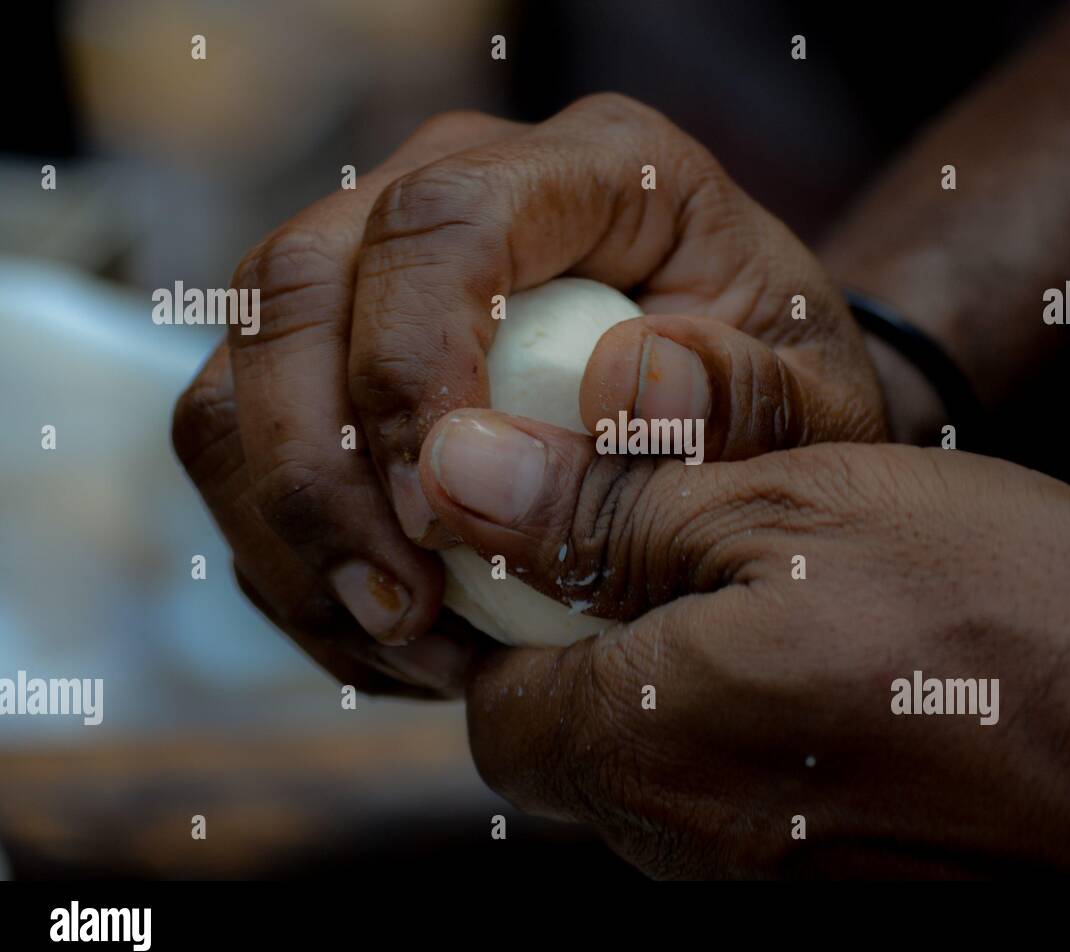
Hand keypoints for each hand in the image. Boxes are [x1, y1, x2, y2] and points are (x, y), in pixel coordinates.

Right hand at [175, 94, 887, 690]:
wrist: (742, 404)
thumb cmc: (776, 397)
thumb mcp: (812, 404)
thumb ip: (746, 397)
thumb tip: (614, 387)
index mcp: (593, 170)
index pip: (443, 222)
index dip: (409, 368)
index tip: (441, 518)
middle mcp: (456, 189)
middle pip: (292, 289)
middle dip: (317, 475)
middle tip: (402, 614)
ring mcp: (374, 266)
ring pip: (238, 376)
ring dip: (292, 534)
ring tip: (401, 645)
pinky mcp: (331, 355)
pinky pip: (246, 449)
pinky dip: (294, 561)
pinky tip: (387, 638)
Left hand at [416, 406, 1069, 875]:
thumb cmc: (1004, 626)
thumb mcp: (792, 507)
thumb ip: (609, 507)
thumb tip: (461, 473)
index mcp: (647, 743)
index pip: (487, 699)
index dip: (509, 606)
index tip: (568, 528)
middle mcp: (681, 836)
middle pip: (563, 737)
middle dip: (591, 636)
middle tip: (680, 538)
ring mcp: (752, 875)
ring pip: (645, 765)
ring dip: (673, 670)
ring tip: (768, 582)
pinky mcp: (818, 882)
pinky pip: (726, 794)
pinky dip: (741, 718)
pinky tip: (825, 655)